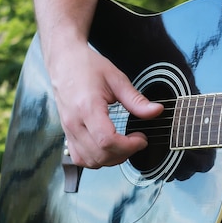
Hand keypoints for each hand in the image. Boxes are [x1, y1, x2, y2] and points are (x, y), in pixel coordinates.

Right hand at [51, 42, 162, 167]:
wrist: (64, 61)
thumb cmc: (87, 67)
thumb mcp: (116, 79)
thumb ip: (136, 100)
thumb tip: (156, 111)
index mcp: (87, 108)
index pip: (107, 141)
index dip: (128, 146)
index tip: (141, 139)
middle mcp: (74, 122)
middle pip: (99, 155)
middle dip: (123, 154)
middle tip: (136, 141)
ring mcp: (68, 130)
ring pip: (89, 161)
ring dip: (110, 159)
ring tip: (123, 145)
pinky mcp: (66, 133)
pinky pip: (79, 158)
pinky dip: (95, 159)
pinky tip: (107, 148)